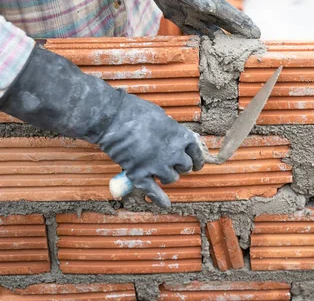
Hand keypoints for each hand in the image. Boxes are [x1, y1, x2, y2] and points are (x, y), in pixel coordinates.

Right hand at [97, 93, 203, 207]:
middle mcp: (173, 154)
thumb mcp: (162, 118)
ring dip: (167, 176)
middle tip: (172, 163)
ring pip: (171, 179)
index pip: (196, 153)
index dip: (196, 159)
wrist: (113, 118)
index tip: (195, 163)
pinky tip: (165, 205)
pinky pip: (153, 191)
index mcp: (181, 137)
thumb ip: (171, 132)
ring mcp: (157, 166)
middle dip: (180, 166)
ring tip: (160, 172)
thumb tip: (176, 139)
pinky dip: (159, 199)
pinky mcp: (139, 175)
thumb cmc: (136, 112)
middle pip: (185, 167)